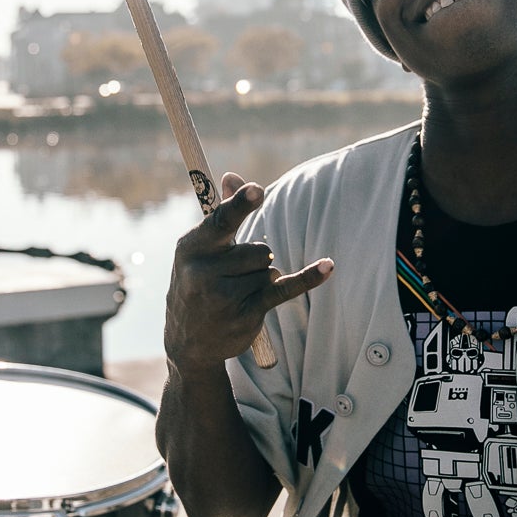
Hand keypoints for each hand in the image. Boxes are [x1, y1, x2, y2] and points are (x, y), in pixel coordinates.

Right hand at [165, 172, 331, 367]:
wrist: (188, 340)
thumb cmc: (198, 282)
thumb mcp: (202, 248)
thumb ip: (222, 214)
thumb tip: (232, 176)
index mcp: (191, 247)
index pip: (221, 222)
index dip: (241, 204)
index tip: (258, 189)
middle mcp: (203, 272)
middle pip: (259, 249)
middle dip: (256, 259)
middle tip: (233, 276)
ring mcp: (224, 297)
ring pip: (269, 270)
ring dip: (262, 279)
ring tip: (237, 293)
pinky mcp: (245, 315)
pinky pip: (284, 289)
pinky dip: (308, 278)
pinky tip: (328, 267)